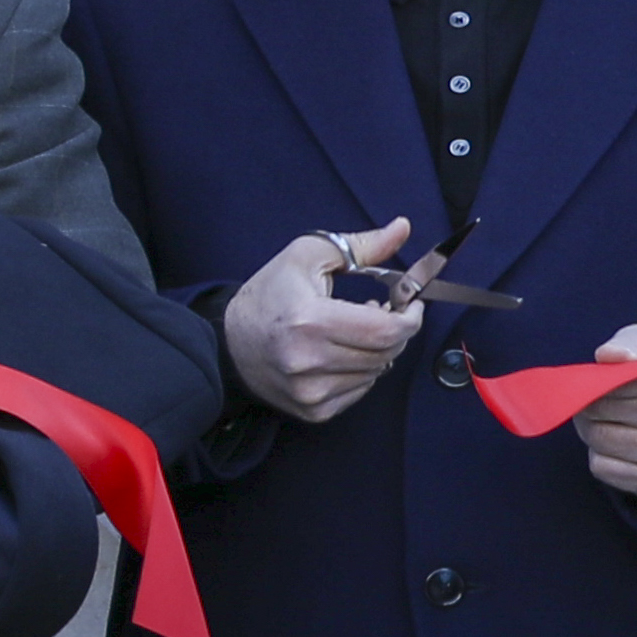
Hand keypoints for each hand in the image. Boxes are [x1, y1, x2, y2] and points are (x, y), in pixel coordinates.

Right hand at [222, 221, 429, 424]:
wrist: (227, 343)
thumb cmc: (269, 295)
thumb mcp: (308, 256)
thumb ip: (361, 245)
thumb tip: (402, 227)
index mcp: (307, 320)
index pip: (386, 330)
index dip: (409, 317)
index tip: (407, 304)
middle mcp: (307, 360)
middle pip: (387, 352)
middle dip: (394, 331)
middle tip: (378, 313)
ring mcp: (309, 389)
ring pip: (377, 372)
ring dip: (377, 351)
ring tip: (353, 332)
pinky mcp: (312, 409)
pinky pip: (360, 391)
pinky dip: (360, 372)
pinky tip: (341, 355)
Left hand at [574, 324, 636, 499]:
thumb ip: (631, 342)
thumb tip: (609, 355)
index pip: (610, 385)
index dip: (596, 382)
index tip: (606, 380)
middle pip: (598, 413)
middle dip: (588, 406)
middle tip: (599, 402)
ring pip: (598, 440)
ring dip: (591, 429)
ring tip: (609, 421)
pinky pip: (602, 468)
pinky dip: (599, 456)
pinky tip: (620, 445)